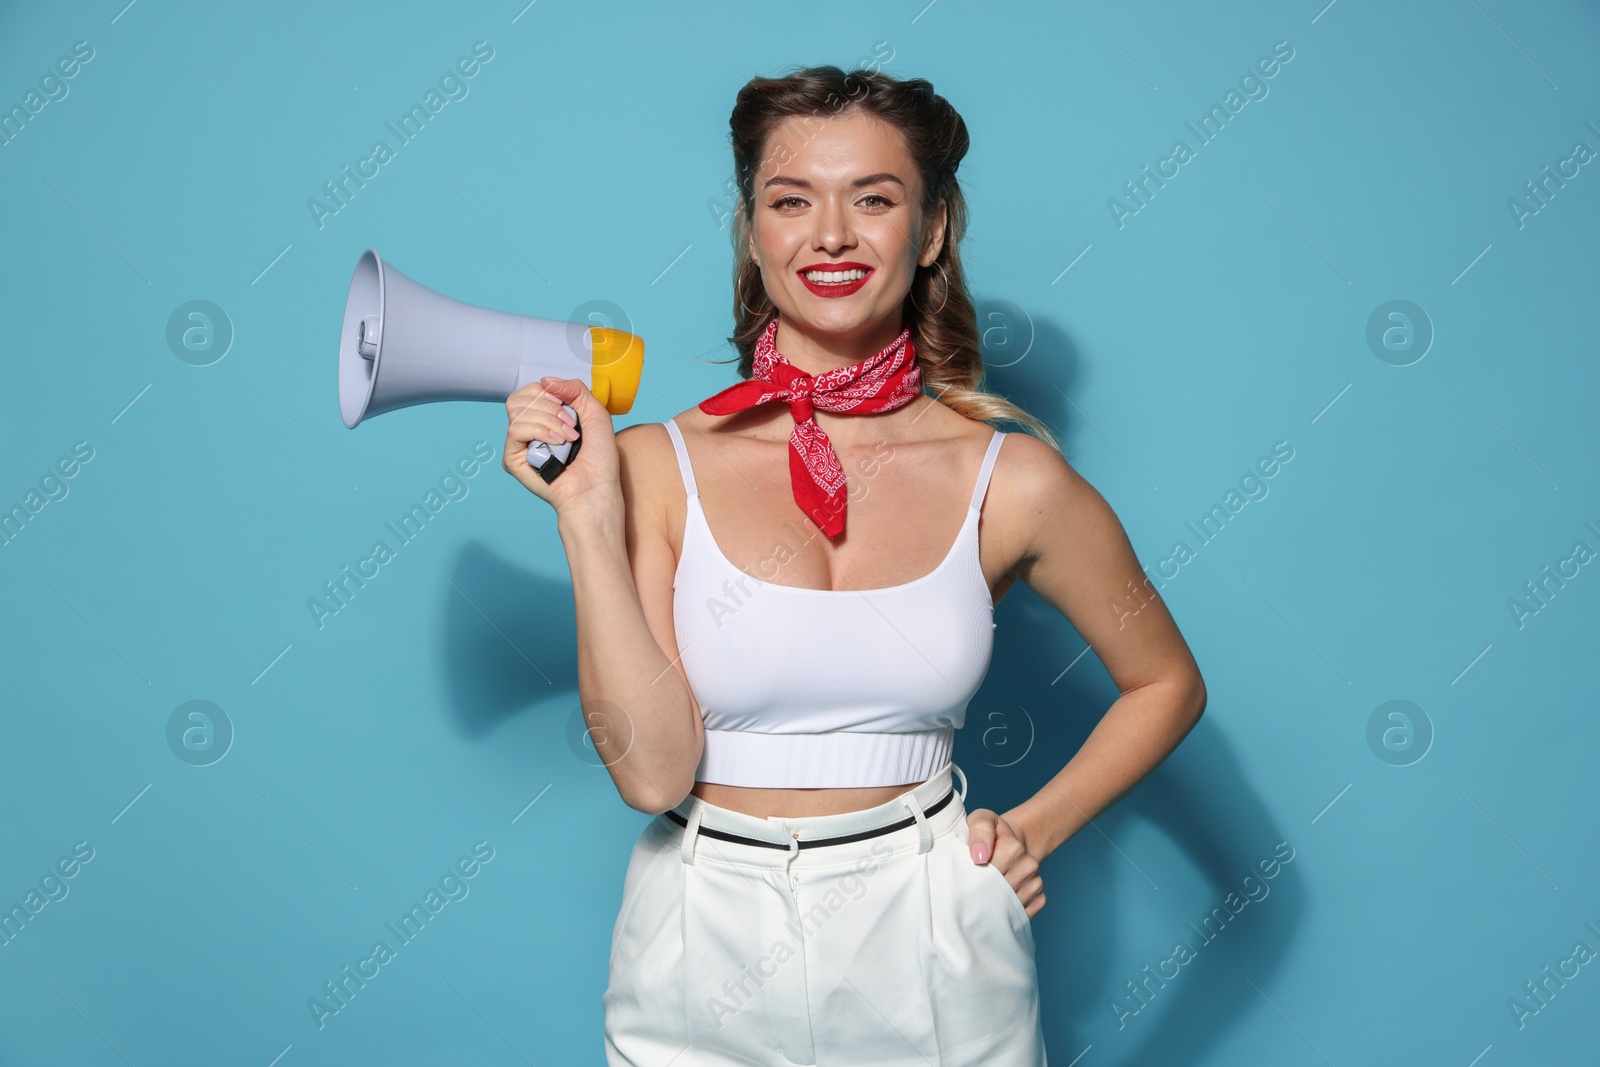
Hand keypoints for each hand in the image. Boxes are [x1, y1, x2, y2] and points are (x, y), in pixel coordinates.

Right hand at [503, 376, 618, 513]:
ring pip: (518, 412)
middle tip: (571, 425)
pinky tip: (557, 445)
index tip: (569, 409)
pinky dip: (539, 432)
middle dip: (550, 407)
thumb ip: (574, 389)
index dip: (548, 393)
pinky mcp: (513, 459)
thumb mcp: (595, 413)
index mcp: (544, 418)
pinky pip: (515, 430)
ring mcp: (519, 445)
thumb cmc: (599, 459)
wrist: (597, 488)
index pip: (531, 390)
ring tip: (567, 438)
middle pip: (519, 398)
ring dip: (549, 421)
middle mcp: (529, 430)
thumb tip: (545, 380)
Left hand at [966, 808, 1045, 918]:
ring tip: (987, 889)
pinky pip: (1020, 914)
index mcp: (1013, 848)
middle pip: (997, 892)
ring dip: (993, 902)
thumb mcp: (981, 820)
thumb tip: (980, 856)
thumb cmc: (992, 833)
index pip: (988, 873)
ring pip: (1007, 906)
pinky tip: (1001, 900)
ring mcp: (1035, 884)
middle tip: (974, 884)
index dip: (973, 875)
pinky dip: (1007, 912)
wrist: (1013, 841)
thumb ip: (979, 831)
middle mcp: (1028, 867)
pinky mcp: (1039, 899)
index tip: (968, 872)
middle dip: (982, 891)